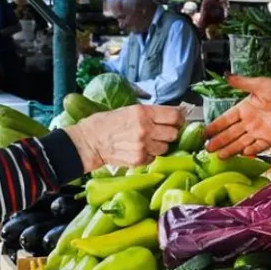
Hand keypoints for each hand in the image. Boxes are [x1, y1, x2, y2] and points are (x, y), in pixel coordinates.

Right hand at [68, 103, 183, 169]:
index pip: (174, 115)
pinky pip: (155, 157)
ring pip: (166, 147)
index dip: (179, 118)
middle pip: (173, 133)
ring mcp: (143, 146)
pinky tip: (139, 149)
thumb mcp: (130, 110)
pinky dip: (150, 154)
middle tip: (162, 131)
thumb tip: (174, 114)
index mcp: (143, 112)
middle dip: (170, 132)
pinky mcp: (140, 159)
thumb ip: (151, 113)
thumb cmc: (107, 123)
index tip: (178, 119)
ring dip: (160, 144)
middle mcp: (145, 129)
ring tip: (148, 141)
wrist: (90, 141)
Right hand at [205, 75, 270, 156]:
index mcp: (245, 108)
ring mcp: (259, 132)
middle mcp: (250, 122)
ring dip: (230, 149)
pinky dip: (250, 150)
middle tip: (207, 148)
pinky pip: (257, 147)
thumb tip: (226, 75)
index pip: (227, 119)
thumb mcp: (260, 84)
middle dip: (219, 141)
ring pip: (241, 142)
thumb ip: (242, 83)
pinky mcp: (269, 139)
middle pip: (231, 133)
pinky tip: (241, 153)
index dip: (216, 125)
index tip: (205, 132)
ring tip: (219, 156)